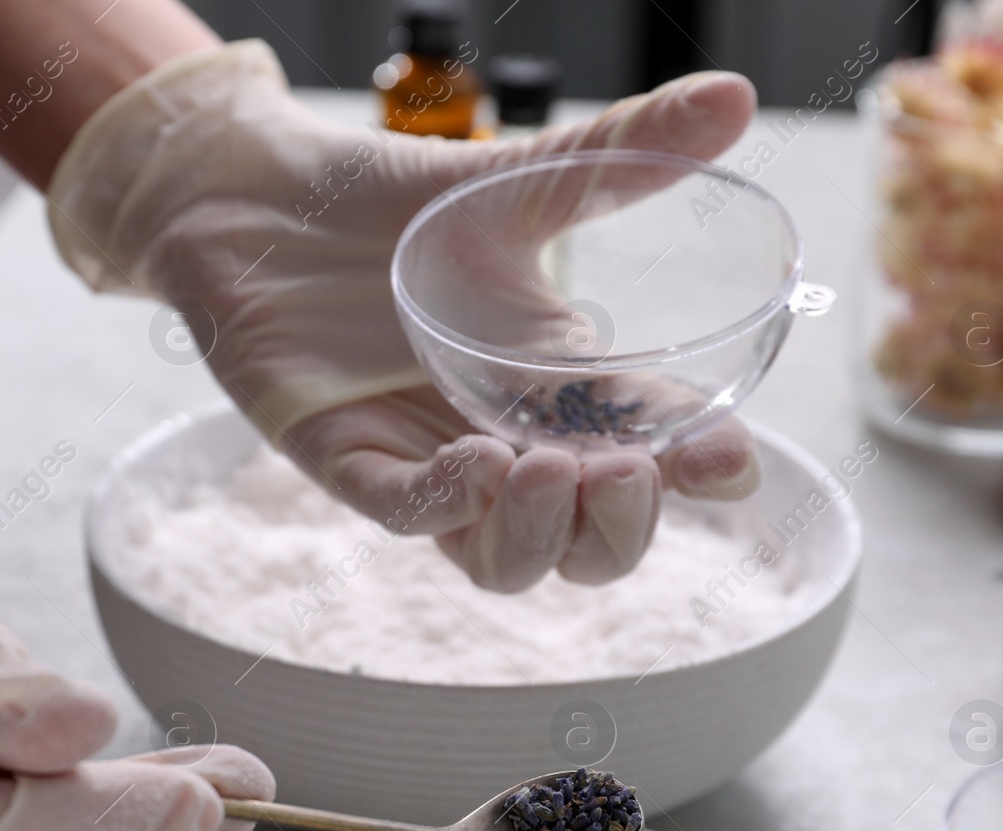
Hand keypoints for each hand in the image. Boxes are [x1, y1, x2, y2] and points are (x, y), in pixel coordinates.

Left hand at [49, 41, 760, 590]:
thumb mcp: (517, 182)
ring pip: (501, 562)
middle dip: (620, 531)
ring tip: (558, 473)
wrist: (266, 198)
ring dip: (542, 539)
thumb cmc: (394, 207)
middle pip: (584, 545)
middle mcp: (505, 444)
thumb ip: (622, 153)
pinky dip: (448, 502)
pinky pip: (404, 515)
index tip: (729, 459)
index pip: (653, 459)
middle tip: (628, 474)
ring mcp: (426, 461)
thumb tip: (736, 96)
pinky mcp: (345, 459)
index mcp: (562, 393)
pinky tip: (482, 461)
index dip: (699, 475)